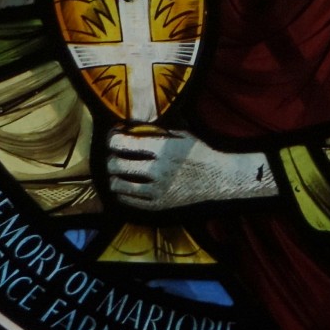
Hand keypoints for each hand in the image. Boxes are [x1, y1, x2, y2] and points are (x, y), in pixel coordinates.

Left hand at [107, 127, 277, 210]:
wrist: (218, 178)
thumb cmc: (199, 152)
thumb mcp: (181, 133)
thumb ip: (157, 130)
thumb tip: (132, 124)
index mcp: (162, 148)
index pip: (123, 144)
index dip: (113, 139)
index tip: (113, 137)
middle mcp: (157, 170)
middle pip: (117, 165)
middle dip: (110, 159)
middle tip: (113, 156)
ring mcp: (158, 190)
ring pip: (119, 185)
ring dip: (114, 177)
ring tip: (117, 173)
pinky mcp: (159, 205)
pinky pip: (130, 201)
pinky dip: (122, 193)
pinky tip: (125, 187)